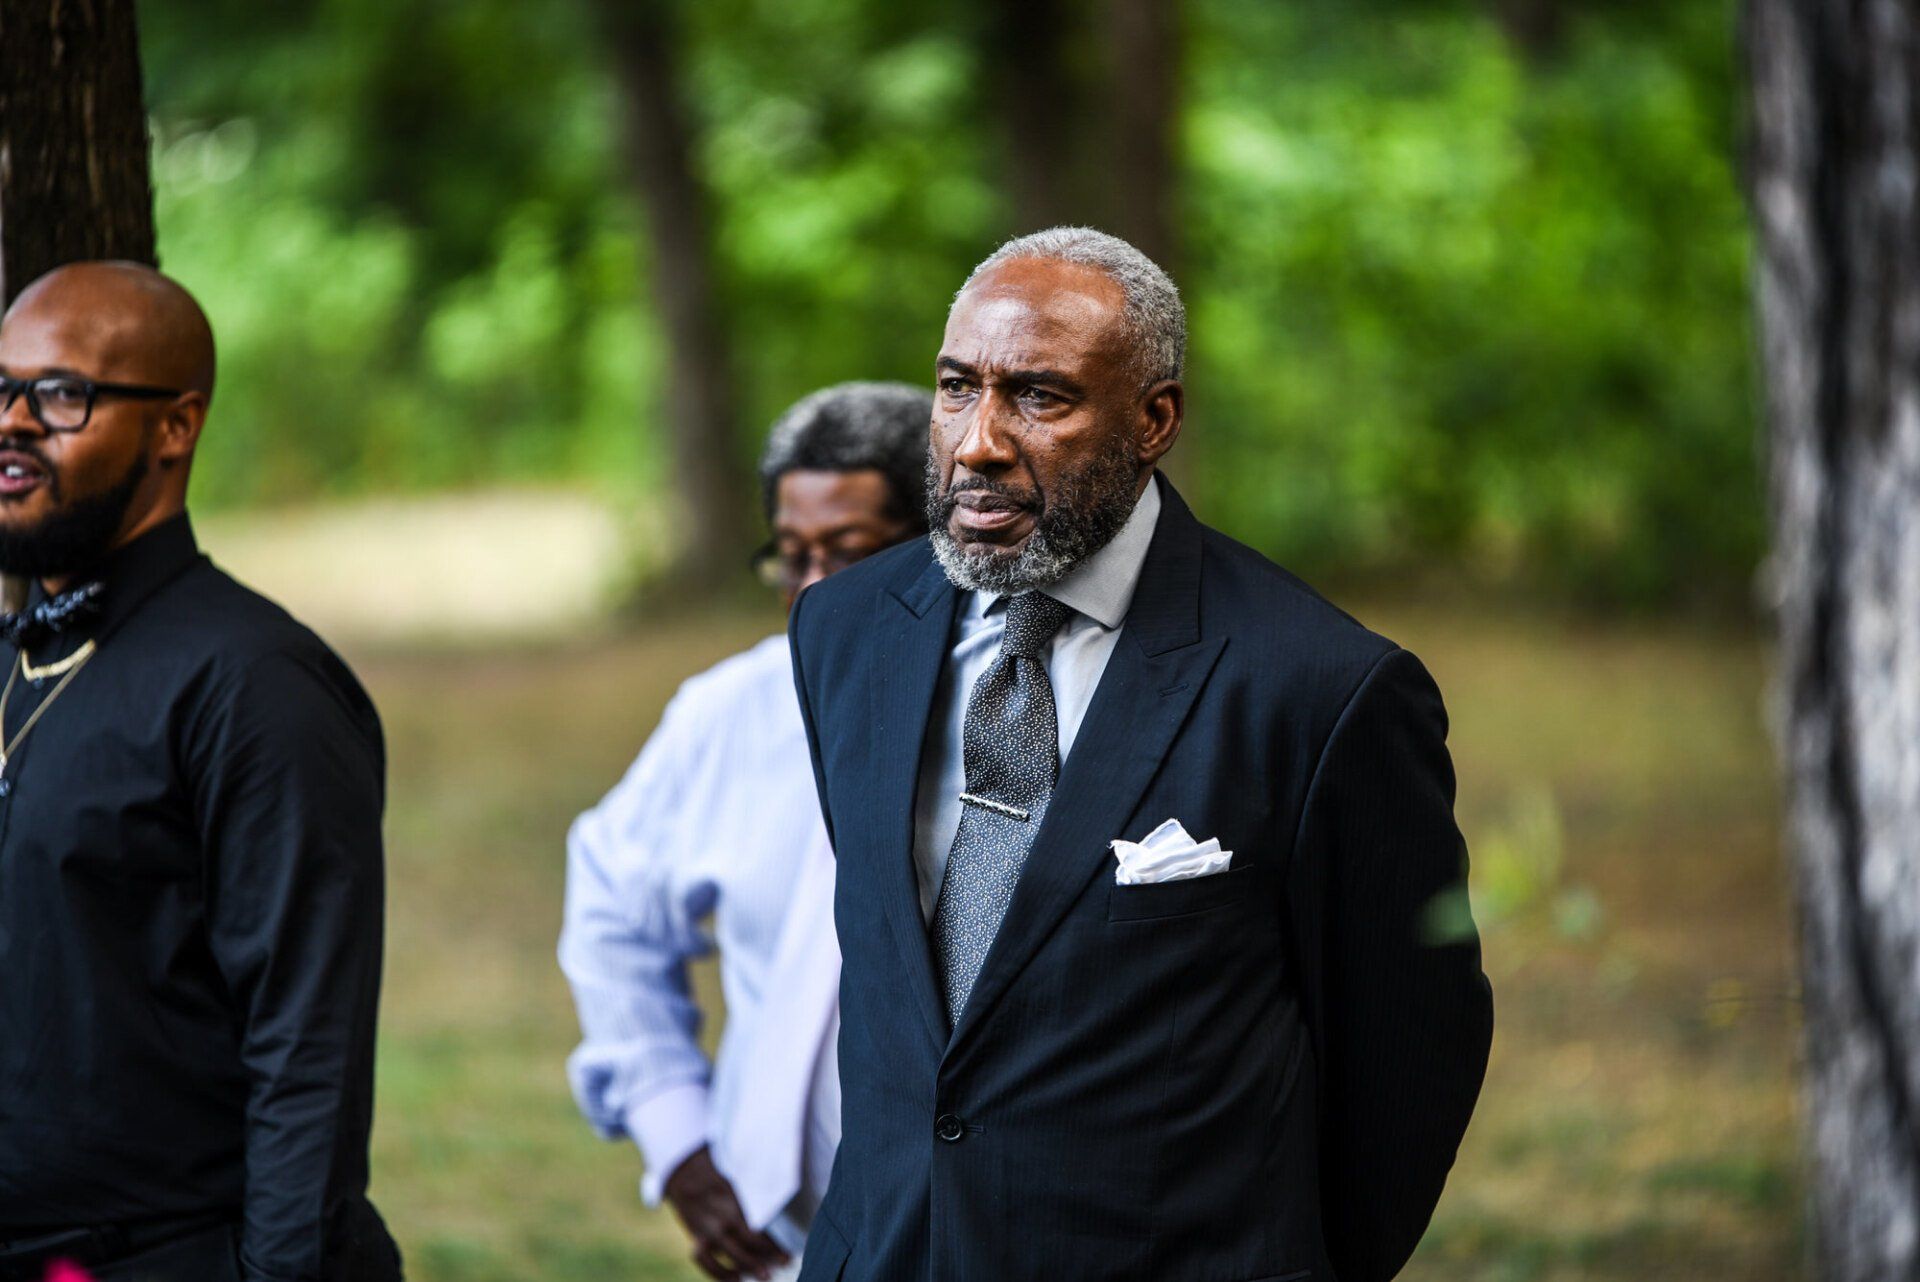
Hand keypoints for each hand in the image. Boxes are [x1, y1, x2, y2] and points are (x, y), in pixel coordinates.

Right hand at [663, 1145, 790, 1280]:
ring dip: (747, 1268)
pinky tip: (735, 1279)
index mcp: (734, 1208)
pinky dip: (719, 1274)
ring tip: (764, 1276)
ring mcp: (707, 1233)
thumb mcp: (737, 1190)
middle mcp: (721, 1223)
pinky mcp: (696, 1239)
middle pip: (746, 1247)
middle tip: (783, 1265)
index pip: (757, 1234)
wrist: (687, 1177)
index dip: (773, 1247)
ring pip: (728, 1258)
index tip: (787, 1254)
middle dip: (766, 1259)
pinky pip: (706, 1262)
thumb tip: (769, 1227)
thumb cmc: (717, 1182)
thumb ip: (749, 1209)